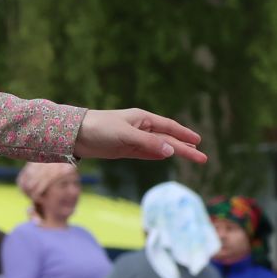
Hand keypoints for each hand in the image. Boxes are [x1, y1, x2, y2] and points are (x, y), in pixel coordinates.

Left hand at [74, 109, 206, 164]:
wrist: (74, 135)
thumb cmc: (100, 128)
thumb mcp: (126, 135)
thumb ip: (148, 143)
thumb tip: (171, 150)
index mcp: (142, 119)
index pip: (169, 127)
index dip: (184, 134)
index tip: (199, 142)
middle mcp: (140, 128)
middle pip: (167, 139)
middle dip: (185, 148)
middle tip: (202, 158)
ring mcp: (132, 139)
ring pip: (158, 146)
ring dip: (174, 151)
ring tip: (191, 156)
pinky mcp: (123, 149)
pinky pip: (145, 153)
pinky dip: (157, 155)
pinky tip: (166, 157)